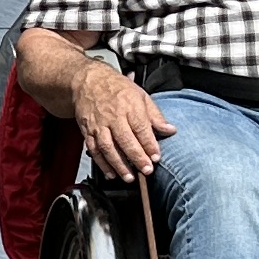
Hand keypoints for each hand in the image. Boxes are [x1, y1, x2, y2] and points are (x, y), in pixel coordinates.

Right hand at [67, 61, 175, 177]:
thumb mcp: (140, 95)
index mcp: (129, 105)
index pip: (141, 128)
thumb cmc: (116, 88)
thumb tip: (170, 130)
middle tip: (146, 170)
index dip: (149, 144)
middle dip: (137, 157)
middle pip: (125, 139)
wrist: (88, 81)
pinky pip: (94, 150)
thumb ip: (155, 115)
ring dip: (119, 164)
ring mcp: (99, 125)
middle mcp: (113, 116)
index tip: (156, 157)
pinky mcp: (87, 131)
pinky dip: (102, 163)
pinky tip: (111, 173)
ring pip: (108, 147)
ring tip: (129, 177)